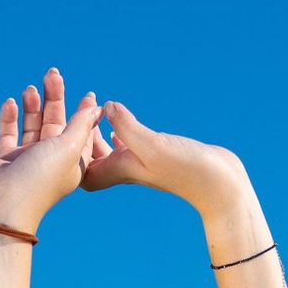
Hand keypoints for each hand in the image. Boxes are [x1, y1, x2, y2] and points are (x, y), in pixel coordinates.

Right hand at [0, 71, 103, 238]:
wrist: (2, 204)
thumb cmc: (40, 178)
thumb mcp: (68, 148)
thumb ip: (80, 125)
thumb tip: (95, 107)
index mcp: (71, 163)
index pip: (81, 132)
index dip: (84, 113)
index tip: (88, 94)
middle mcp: (50, 160)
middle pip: (55, 123)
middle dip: (54, 99)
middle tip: (52, 74)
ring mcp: (26, 159)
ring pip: (32, 126)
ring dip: (32, 106)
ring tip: (31, 88)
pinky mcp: (4, 158)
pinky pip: (8, 133)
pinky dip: (10, 118)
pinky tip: (11, 103)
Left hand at [79, 100, 258, 233]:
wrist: (220, 184)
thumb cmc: (187, 169)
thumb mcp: (153, 144)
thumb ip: (127, 126)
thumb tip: (106, 106)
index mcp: (118, 171)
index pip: (79, 167)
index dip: (68, 147)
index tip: (67, 120)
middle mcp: (125, 169)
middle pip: (89, 156)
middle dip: (80, 132)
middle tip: (78, 103)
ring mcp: (140, 163)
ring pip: (107, 147)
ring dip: (98, 128)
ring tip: (95, 105)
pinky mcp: (155, 155)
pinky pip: (127, 143)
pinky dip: (119, 129)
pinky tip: (118, 118)